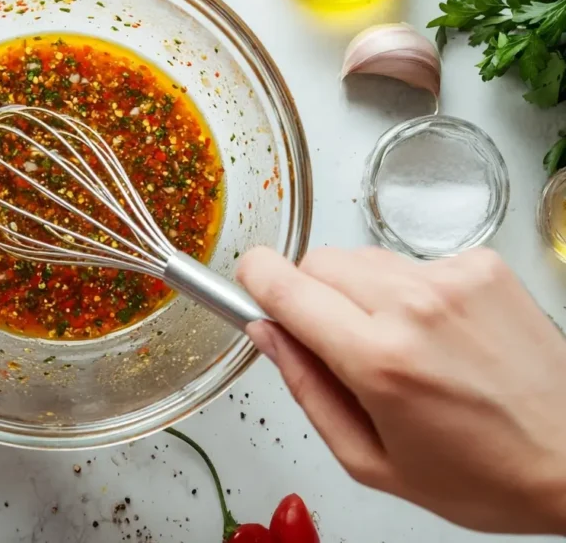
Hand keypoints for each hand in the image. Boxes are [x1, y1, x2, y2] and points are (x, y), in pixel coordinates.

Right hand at [237, 246, 565, 534]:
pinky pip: (412, 261)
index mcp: (378, 360)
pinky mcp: (482, 265)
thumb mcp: (371, 461)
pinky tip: (437, 333)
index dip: (254, 280)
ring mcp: (452, 278)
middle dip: (309, 294)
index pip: (283, 283)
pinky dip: (410, 291)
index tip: (251, 287)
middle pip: (317, 260)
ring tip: (397, 343)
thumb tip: (265, 333)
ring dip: (360, 292)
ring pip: (362, 258)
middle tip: (336, 341)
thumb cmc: (483, 474)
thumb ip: (305, 388)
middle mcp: (414, 305)